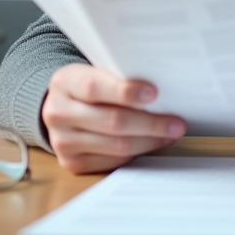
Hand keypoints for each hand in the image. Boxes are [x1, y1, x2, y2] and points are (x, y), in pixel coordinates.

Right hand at [41, 63, 186, 173]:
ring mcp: (63, 141)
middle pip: (111, 121)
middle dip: (150, 123)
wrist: (63, 107)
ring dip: (149, 140)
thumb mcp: (97, 72)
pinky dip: (137, 153)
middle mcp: (58, 113)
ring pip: (116, 145)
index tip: (154, 93)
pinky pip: (112, 161)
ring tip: (171, 134)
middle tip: (177, 123)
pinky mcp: (72, 163)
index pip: (95, 88)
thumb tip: (162, 90)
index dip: (126, 92)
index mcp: (64, 82)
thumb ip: (120, 77)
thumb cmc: (91, 86)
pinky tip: (152, 143)